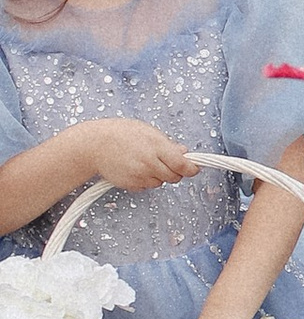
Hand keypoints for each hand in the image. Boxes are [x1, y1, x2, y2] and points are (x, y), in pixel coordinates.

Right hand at [80, 118, 196, 193]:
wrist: (93, 145)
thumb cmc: (119, 134)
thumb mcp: (147, 131)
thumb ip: (167, 143)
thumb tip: (183, 151)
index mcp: (157, 146)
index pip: (182, 164)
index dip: (192, 168)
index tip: (195, 168)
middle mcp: (150, 163)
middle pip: (174, 176)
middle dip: (175, 171)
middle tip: (167, 163)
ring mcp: (140, 175)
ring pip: (160, 182)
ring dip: (159, 176)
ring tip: (146, 162)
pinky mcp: (131, 184)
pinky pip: (146, 186)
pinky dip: (146, 180)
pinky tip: (136, 169)